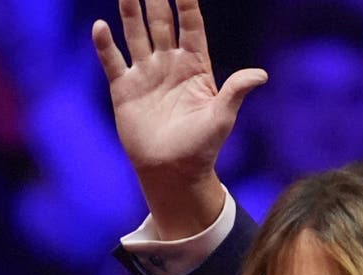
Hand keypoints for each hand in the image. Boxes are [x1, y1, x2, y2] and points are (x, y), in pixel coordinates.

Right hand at [92, 0, 266, 237]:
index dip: (187, 4)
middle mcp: (169, 64)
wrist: (173, 171)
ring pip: (135, 34)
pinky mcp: (124, 89)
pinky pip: (113, 61)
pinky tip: (101, 26)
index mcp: (195, 67)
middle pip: (160, 23)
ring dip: (130, 12)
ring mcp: (146, 74)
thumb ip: (236, 91)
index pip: (191, 26)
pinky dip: (105, 44)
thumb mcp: (222, 117)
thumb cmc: (202, 147)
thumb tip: (262, 75)